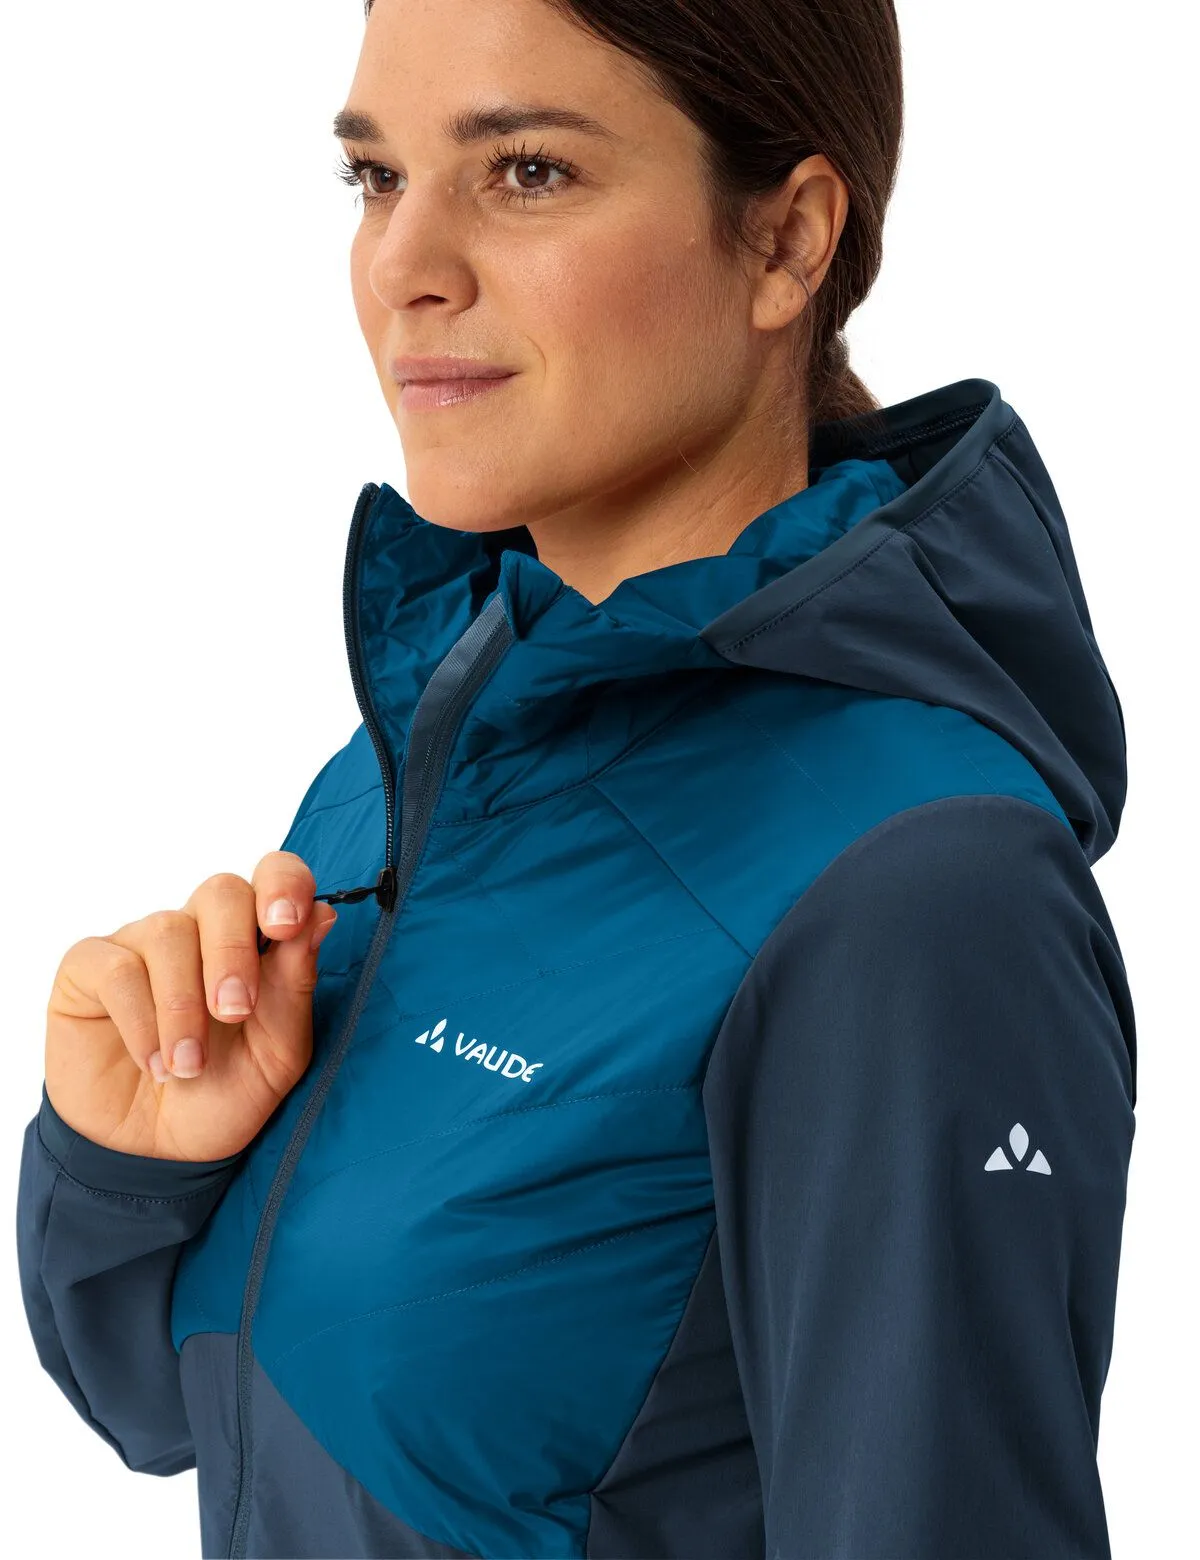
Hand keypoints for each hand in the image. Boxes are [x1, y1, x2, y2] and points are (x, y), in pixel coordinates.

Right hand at [43, 852, 337, 1161]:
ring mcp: (143, 943)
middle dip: (233, 952)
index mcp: (257, 939)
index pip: (274, 875)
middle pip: (221, 891)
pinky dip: (141, 1019)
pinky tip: (154, 1062)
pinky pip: (117, 967)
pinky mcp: (90, 967)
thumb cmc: (224, 1094)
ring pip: (168, 931)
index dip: (283, 885)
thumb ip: (297, 985)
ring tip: (188, 1067)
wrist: (156, 1152)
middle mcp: (200, 929)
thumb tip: (323, 915)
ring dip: (183, 1006)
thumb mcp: (278, 1053)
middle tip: (235, 1013)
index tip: (286, 926)